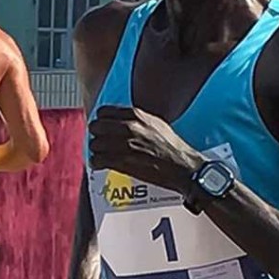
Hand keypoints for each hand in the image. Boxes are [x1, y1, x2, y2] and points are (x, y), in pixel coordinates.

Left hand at [88, 106, 204, 192]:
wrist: (183, 167)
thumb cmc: (172, 147)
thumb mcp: (156, 124)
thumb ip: (137, 119)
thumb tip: (119, 120)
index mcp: (137, 115)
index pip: (104, 111)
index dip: (101, 120)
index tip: (102, 127)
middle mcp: (129, 127)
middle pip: (96, 126)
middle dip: (96, 135)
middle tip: (100, 142)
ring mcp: (125, 145)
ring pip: (95, 144)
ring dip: (96, 150)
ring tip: (101, 155)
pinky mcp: (123, 162)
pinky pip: (98, 160)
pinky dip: (97, 163)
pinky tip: (101, 164)